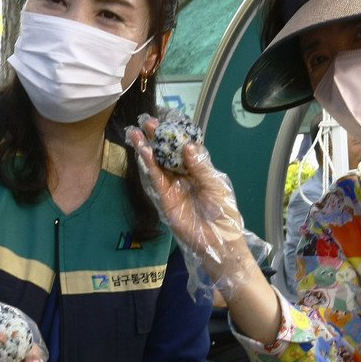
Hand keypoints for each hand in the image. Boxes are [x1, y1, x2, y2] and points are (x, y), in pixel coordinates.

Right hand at [127, 116, 251, 295]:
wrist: (218, 239)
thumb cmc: (223, 212)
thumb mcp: (216, 185)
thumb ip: (200, 166)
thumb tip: (187, 146)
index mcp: (197, 170)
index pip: (182, 149)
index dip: (174, 136)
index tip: (166, 122)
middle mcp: (182, 176)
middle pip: (166, 154)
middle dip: (156, 139)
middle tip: (146, 123)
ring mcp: (172, 187)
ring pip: (157, 165)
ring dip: (147, 150)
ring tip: (137, 134)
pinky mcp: (164, 199)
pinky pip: (155, 180)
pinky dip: (149, 166)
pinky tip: (144, 153)